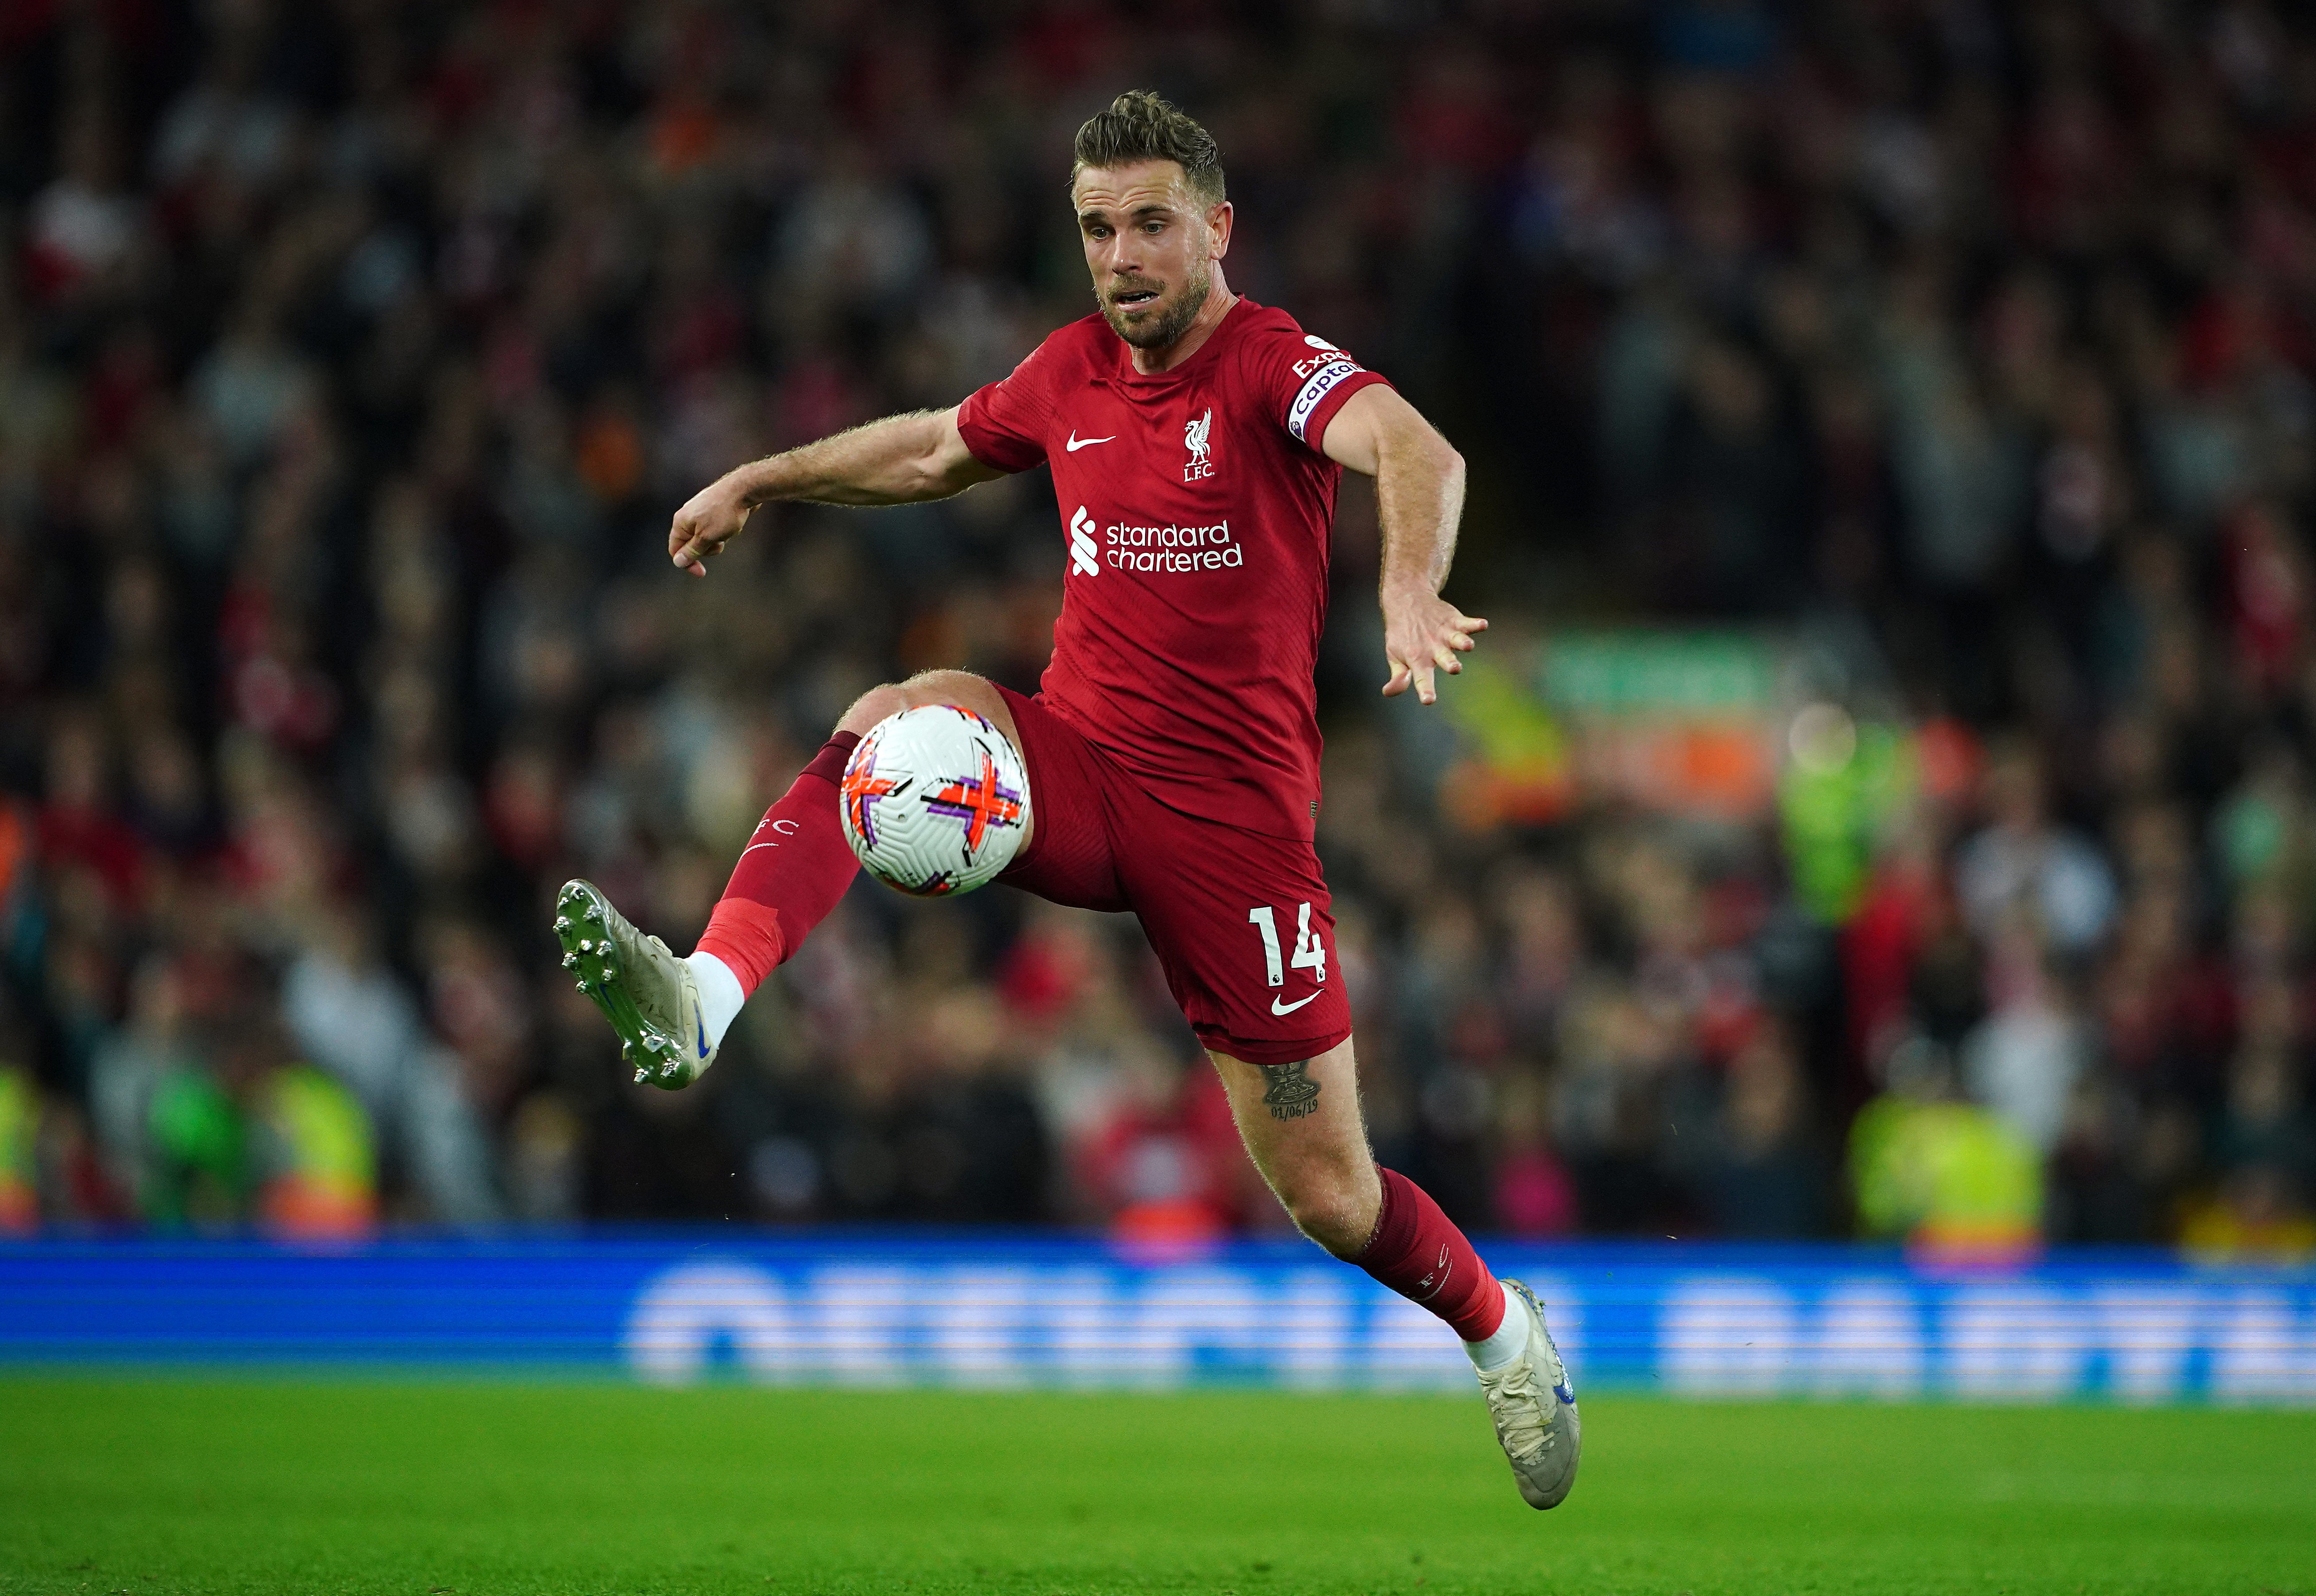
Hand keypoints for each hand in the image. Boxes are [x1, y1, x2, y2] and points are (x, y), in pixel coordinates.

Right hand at [668, 470, 759, 577]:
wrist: (744, 489)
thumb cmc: (724, 513)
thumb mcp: (707, 537)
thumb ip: (692, 551)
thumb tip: (678, 562)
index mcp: (680, 522)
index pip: (675, 550)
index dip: (687, 563)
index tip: (702, 573)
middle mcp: (687, 516)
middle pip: (692, 545)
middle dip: (707, 549)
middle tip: (719, 542)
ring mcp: (701, 512)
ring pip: (707, 537)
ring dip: (719, 539)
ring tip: (728, 529)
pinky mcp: (714, 510)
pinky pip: (717, 528)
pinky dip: (725, 530)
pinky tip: (735, 523)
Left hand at [1381, 585, 1485, 704]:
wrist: (1407, 601)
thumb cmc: (1402, 635)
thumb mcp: (1394, 656)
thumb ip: (1397, 677)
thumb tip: (1388, 692)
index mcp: (1417, 660)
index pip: (1421, 678)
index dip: (1425, 690)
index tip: (1429, 700)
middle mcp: (1432, 647)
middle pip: (1444, 658)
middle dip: (1450, 663)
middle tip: (1455, 668)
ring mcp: (1444, 633)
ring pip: (1456, 639)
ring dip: (1463, 642)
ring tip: (1468, 645)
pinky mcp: (1454, 621)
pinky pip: (1466, 622)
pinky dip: (1474, 624)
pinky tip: (1482, 624)